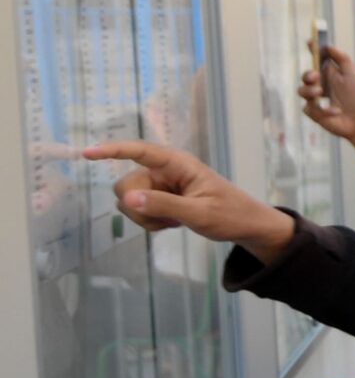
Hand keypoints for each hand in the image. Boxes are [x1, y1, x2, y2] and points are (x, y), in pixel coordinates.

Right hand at [84, 139, 296, 256]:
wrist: (245, 227)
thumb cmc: (230, 215)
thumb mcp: (199, 213)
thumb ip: (164, 206)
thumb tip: (127, 199)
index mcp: (178, 164)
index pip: (139, 151)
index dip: (112, 150)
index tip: (87, 153)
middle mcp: (164, 171)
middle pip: (125, 185)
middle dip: (138, 206)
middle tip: (169, 219)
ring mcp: (160, 185)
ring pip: (128, 201)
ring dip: (146, 217)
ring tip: (175, 221)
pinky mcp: (158, 199)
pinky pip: (137, 211)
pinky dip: (151, 222)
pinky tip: (173, 224)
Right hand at [299, 39, 354, 138]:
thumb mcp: (352, 75)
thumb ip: (342, 59)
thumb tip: (329, 46)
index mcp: (329, 74)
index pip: (318, 60)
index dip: (313, 50)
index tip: (310, 42)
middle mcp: (320, 84)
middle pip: (306, 75)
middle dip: (307, 75)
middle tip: (315, 77)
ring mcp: (315, 99)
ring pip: (301, 91)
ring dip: (310, 91)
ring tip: (320, 93)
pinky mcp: (313, 112)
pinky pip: (309, 108)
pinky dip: (323, 110)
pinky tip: (335, 112)